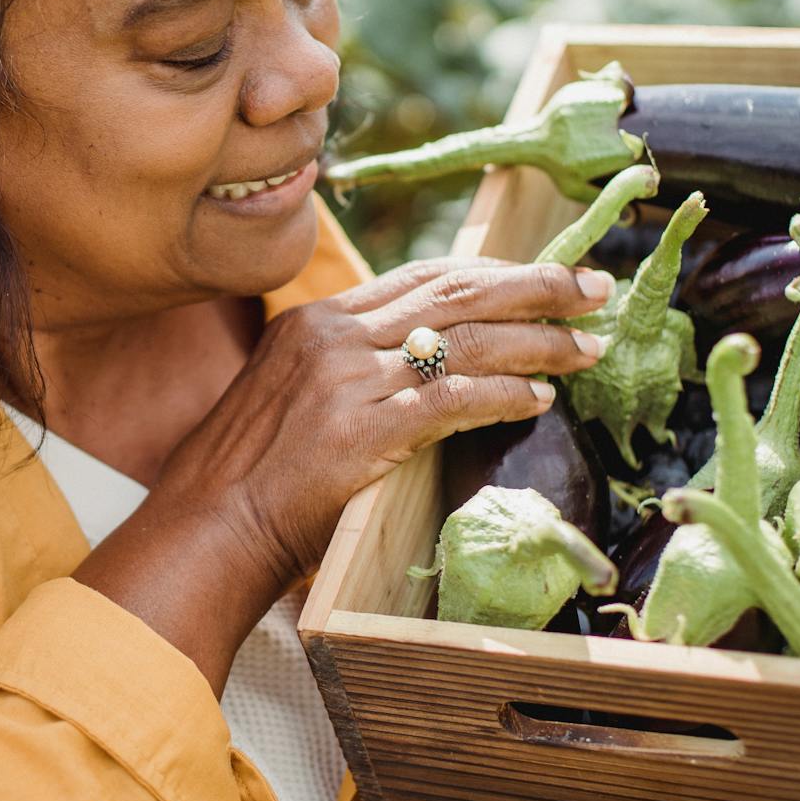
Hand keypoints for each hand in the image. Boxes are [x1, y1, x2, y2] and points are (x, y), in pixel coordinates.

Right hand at [78, 256, 610, 691]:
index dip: (494, 272)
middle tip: (594, 286)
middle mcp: (333, 336)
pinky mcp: (361, 429)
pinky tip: (537, 400)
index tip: (545, 277)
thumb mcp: (287, 398)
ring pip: (465, 339)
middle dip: (536, 286)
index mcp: (316, 321)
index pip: (423, 276)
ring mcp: (346, 379)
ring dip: (539, 341)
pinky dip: (502, 395)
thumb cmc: (246, 479)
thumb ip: (344, 371)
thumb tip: (417, 369)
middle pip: (456, 291)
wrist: (206, 528)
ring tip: (587, 347)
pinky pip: (451, 399)